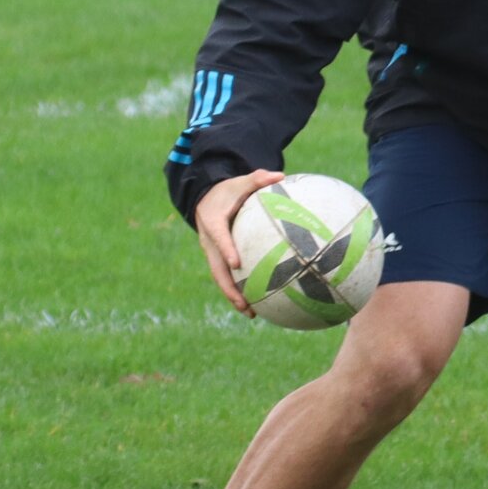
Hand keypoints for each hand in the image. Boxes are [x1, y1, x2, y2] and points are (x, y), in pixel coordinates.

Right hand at [193, 169, 285, 311]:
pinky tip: (257, 303)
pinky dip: (238, 290)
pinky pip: (227, 276)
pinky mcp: (218, 259)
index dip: (226, 250)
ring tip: (251, 313)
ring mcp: (212, 253)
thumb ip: (258, 179)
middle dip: (228, 288)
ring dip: (233, 296)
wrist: (206, 198)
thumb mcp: (240, 182)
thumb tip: (281, 175)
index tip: (236, 263)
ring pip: (220, 278)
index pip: (219, 238)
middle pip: (216, 269)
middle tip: (243, 303)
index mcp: (212, 222)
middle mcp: (209, 241)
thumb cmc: (227, 191)